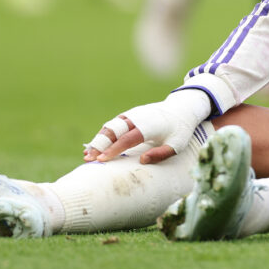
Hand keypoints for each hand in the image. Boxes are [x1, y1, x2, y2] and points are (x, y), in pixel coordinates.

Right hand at [83, 89, 211, 164]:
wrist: (181, 108)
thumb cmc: (180, 130)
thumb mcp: (177, 145)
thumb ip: (161, 154)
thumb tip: (142, 160)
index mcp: (148, 127)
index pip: (127, 139)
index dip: (113, 150)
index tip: (100, 160)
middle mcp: (137, 118)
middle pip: (113, 131)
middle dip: (99, 145)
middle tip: (87, 159)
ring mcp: (132, 115)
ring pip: (110, 127)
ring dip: (98, 140)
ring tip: (87, 155)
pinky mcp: (130, 115)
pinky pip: (114, 124)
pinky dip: (103, 134)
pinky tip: (96, 146)